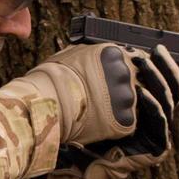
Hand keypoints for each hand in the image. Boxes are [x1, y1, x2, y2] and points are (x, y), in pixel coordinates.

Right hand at [22, 43, 147, 146]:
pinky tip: (98, 122)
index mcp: (114, 53)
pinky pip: (125, 123)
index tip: (111, 80)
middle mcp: (125, 72)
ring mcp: (127, 97)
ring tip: (96, 111)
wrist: (48, 103)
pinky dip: (114, 125)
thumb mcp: (73, 54)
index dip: (119, 72)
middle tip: (99, 98)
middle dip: (118, 90)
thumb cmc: (53, 78)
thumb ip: (92, 54)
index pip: (129, 61)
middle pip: (131, 82)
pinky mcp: (126, 120)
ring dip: (117, 108)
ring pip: (128, 103)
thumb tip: (93, 53)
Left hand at [57, 45, 178, 178]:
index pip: (167, 82)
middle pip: (174, 89)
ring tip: (143, 63)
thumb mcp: (105, 99)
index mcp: (151, 108)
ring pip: (168, 101)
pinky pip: (159, 120)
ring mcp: (160, 134)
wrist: (85, 164)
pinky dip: (152, 105)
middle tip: (156, 52)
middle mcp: (159, 120)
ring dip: (156, 79)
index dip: (166, 65)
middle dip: (166, 67)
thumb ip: (115, 80)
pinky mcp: (158, 147)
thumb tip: (116, 50)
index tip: (156, 48)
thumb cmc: (93, 131)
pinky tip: (141, 92)